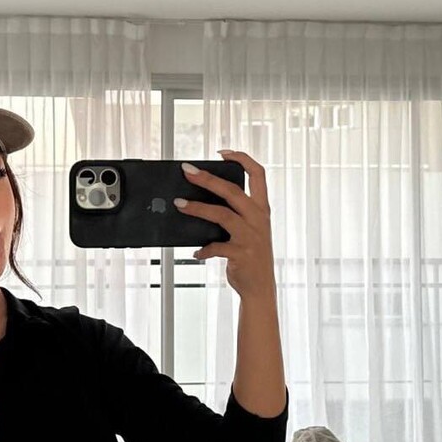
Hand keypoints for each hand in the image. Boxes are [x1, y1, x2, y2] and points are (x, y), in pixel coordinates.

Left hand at [174, 150, 275, 299]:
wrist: (261, 287)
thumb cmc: (251, 256)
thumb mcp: (249, 230)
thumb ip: (233, 215)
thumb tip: (201, 201)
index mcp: (262, 209)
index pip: (258, 174)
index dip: (242, 159)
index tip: (223, 153)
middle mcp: (258, 219)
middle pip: (232, 191)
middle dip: (207, 179)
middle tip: (187, 172)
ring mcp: (251, 236)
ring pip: (221, 214)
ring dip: (197, 208)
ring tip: (179, 204)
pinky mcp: (241, 254)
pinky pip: (217, 246)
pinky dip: (204, 249)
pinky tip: (196, 252)